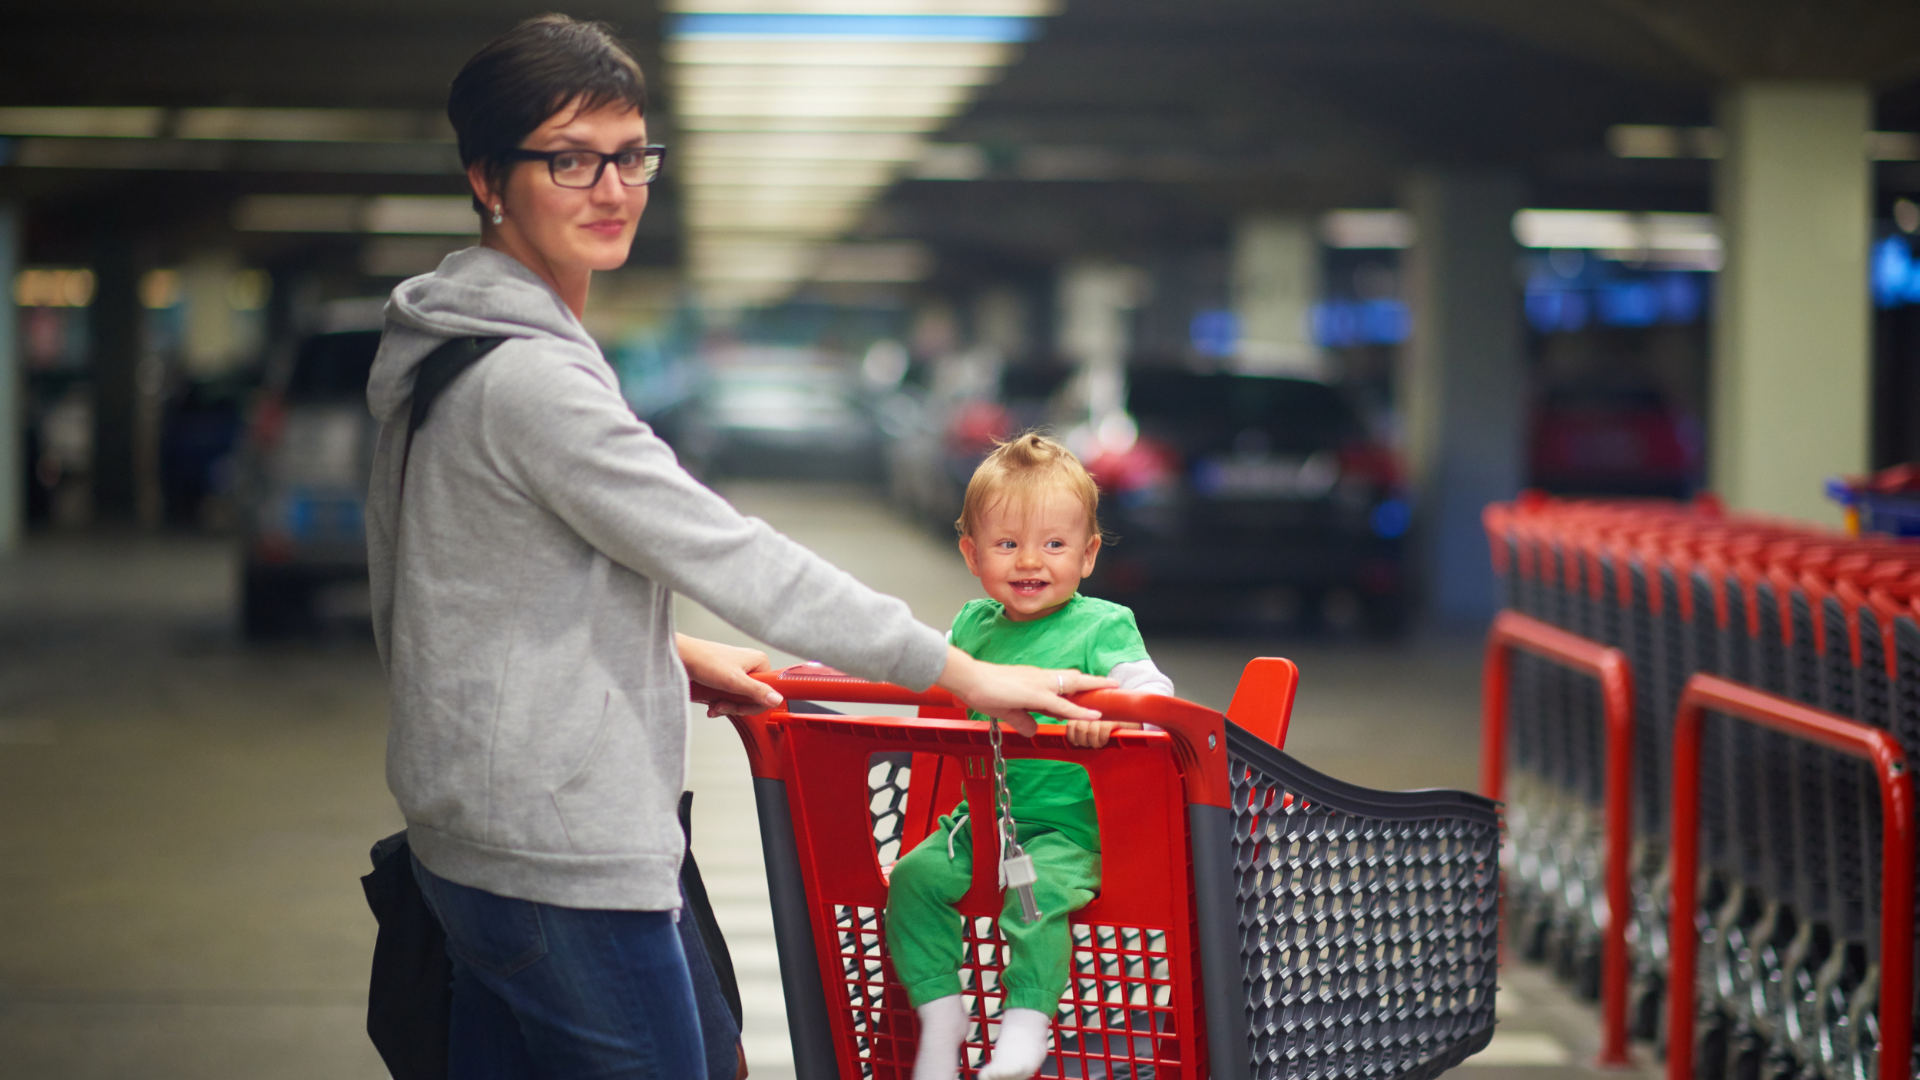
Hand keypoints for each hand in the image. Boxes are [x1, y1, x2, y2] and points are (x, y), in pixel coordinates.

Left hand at [678, 634, 781, 716]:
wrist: (682, 657)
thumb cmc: (704, 661)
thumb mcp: (734, 681)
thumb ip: (757, 691)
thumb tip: (777, 699)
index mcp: (759, 662)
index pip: (769, 692)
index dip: (753, 704)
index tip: (740, 707)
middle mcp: (751, 665)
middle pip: (753, 697)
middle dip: (736, 706)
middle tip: (722, 705)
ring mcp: (738, 671)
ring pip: (740, 699)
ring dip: (726, 706)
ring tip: (714, 705)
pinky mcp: (727, 677)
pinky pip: (730, 695)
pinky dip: (721, 703)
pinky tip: (711, 705)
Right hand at [934, 647, 1113, 736]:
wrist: (970, 679)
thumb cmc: (983, 690)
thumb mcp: (1006, 710)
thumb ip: (1021, 720)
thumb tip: (1033, 730)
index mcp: (1034, 679)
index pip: (1062, 681)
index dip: (1078, 685)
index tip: (1092, 688)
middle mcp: (1041, 678)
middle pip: (1074, 678)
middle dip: (1094, 681)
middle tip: (1112, 683)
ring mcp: (1040, 684)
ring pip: (1074, 686)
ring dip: (1094, 689)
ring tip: (1112, 690)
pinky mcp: (1036, 695)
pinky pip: (1063, 705)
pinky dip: (1080, 710)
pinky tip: (1093, 714)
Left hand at [1064, 719, 1139, 747]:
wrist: (1137, 722)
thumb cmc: (1114, 729)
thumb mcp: (1097, 727)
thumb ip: (1085, 728)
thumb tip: (1073, 739)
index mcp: (1086, 712)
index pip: (1071, 723)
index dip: (1072, 735)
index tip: (1077, 742)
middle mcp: (1093, 710)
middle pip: (1078, 727)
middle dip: (1083, 740)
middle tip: (1090, 744)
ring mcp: (1105, 713)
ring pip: (1090, 729)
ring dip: (1094, 741)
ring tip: (1100, 743)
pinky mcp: (1116, 718)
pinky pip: (1104, 729)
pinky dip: (1103, 738)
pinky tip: (1107, 740)